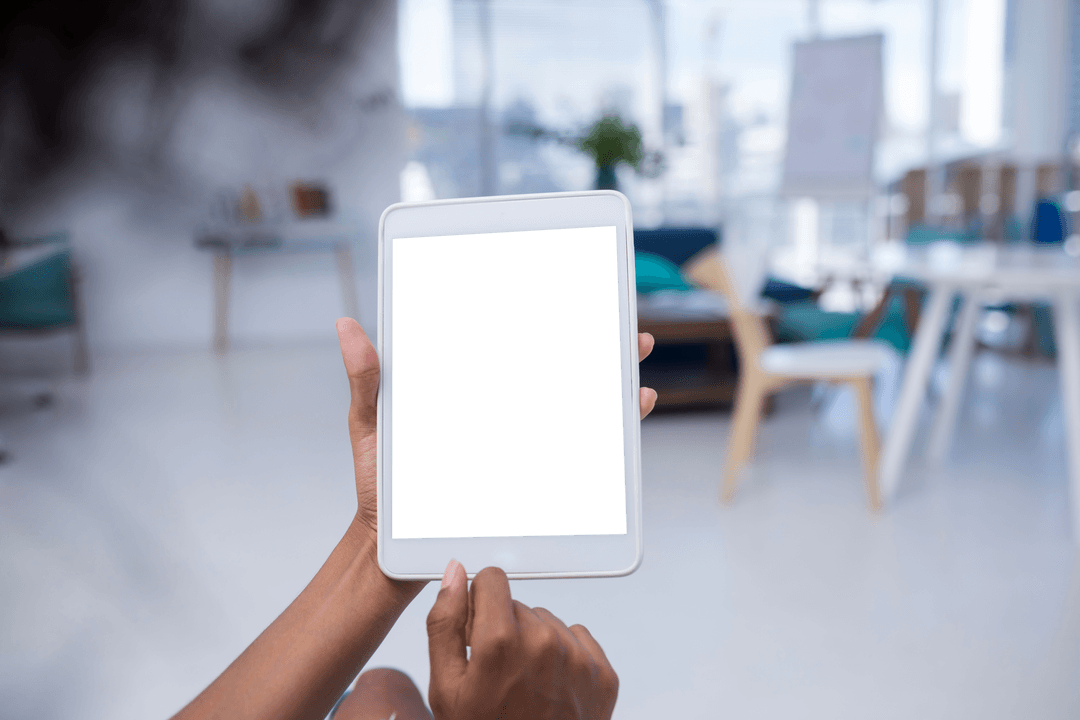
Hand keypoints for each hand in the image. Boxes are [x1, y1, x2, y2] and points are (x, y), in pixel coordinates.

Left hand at [336, 320, 658, 535]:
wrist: (391, 545)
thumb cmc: (379, 485)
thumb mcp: (370, 426)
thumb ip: (368, 378)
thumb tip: (349, 325)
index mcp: (466, 392)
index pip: (509, 349)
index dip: (538, 319)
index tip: (564, 289)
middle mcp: (499, 413)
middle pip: (551, 369)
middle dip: (590, 340)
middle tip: (619, 319)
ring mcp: (517, 444)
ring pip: (571, 403)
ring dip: (609, 378)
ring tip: (634, 355)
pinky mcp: (529, 477)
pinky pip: (575, 451)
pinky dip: (608, 428)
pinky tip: (631, 407)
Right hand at [427, 562, 618, 719]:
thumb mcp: (446, 688)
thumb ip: (445, 622)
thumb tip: (456, 572)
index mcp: (500, 641)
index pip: (492, 578)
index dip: (479, 604)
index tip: (477, 632)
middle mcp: (544, 641)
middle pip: (518, 603)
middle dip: (504, 628)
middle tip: (499, 673)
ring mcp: (577, 658)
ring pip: (547, 621)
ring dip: (534, 642)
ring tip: (524, 685)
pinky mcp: (602, 673)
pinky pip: (577, 638)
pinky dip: (563, 657)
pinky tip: (549, 689)